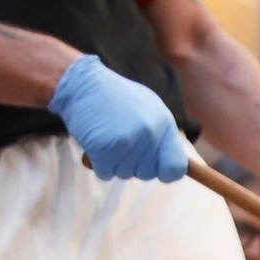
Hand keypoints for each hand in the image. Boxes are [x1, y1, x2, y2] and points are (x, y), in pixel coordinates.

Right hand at [49, 54, 185, 182]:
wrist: (83, 85)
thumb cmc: (116, 98)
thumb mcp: (148, 108)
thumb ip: (161, 135)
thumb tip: (175, 168)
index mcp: (164, 123)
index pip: (176, 167)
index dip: (166, 173)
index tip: (156, 170)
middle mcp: (150, 133)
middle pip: (146, 174)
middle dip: (133, 164)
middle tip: (120, 139)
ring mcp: (128, 141)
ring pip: (124, 174)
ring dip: (113, 162)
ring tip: (108, 135)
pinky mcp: (105, 148)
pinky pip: (105, 173)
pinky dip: (98, 163)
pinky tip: (96, 142)